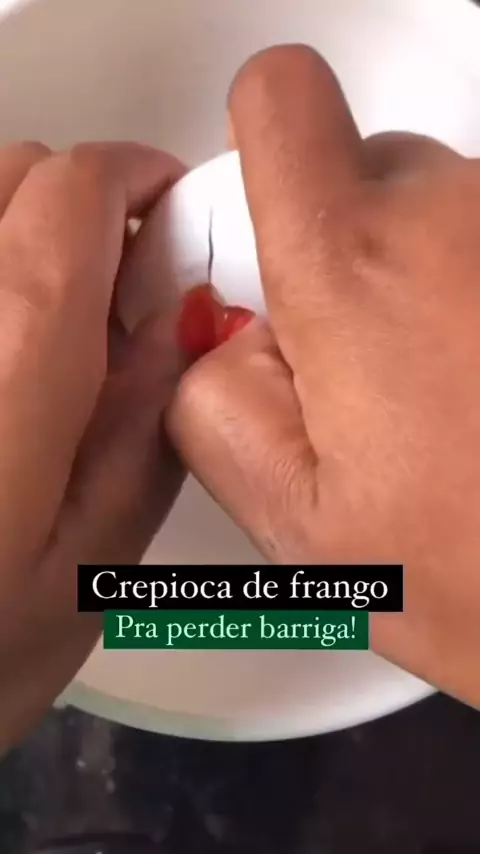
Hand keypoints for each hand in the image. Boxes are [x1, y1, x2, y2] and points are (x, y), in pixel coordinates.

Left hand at [0, 141, 183, 749]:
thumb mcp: (89, 563)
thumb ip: (144, 428)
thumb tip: (182, 318)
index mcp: (10, 359)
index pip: (72, 190)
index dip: (133, 176)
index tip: (169, 212)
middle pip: (8, 171)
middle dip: (79, 202)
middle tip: (117, 284)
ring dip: (15, 224)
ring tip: (46, 315)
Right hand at [169, 46, 479, 706]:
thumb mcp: (296, 520)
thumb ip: (210, 401)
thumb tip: (215, 342)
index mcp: (354, 273)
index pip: (281, 101)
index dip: (256, 144)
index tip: (263, 218)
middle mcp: (457, 223)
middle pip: (363, 167)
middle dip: (338, 248)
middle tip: (354, 358)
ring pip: (438, 211)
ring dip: (417, 278)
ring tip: (436, 391)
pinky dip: (469, 294)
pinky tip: (479, 383)